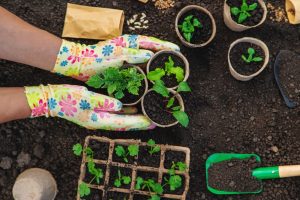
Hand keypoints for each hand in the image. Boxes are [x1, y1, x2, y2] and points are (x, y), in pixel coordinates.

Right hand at [24, 84, 154, 130]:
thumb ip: (103, 102)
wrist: (53, 100)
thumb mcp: (85, 98)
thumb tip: (120, 105)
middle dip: (141, 123)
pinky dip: (127, 112)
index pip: (123, 123)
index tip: (153, 122)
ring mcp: (99, 117)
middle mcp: (101, 120)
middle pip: (125, 123)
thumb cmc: (67, 99)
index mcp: (98, 119)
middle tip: (156, 121)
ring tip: (149, 116)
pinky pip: (116, 113)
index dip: (139, 123)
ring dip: (135, 118)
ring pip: (122, 119)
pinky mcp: (97, 111)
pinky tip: (134, 107)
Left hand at [53, 34, 179, 80]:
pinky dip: (146, 63)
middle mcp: (127, 45)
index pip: (150, 41)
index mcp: (128, 42)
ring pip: (144, 52)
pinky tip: (149, 70)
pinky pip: (137, 59)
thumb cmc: (96, 60)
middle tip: (175, 55)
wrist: (79, 64)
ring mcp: (124, 51)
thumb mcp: (115, 58)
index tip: (176, 49)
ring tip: (166, 62)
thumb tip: (150, 54)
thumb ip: (132, 55)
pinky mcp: (120, 59)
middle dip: (162, 49)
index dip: (164, 45)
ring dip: (155, 55)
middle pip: (149, 45)